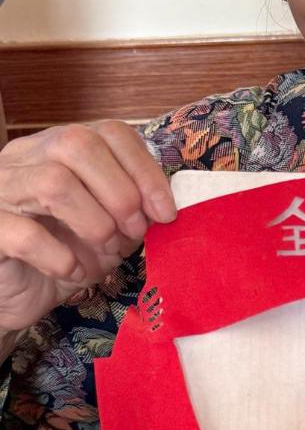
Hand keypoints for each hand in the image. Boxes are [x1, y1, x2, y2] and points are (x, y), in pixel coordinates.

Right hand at [0, 122, 175, 337]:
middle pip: (78, 144)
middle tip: (135, 231)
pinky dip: (59, 256)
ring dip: (95, 222)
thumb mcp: (108, 227)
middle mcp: (24, 158)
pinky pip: (24, 234)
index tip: (165, 211)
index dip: (143, 169)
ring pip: (53, 182)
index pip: (108, 132)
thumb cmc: (62, 255)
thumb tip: (164, 206)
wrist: (14, 296)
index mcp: (57, 148)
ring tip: (107, 249)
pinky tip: (72, 270)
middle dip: (121, 191)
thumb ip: (133, 209)